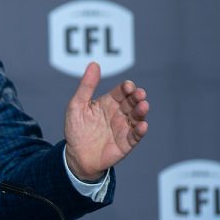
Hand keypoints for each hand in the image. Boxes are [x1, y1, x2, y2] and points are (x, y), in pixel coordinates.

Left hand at [64, 62, 148, 181]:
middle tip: (139, 94)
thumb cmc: (76, 129)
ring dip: (141, 111)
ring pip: (136, 117)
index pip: (120, 92)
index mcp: (108, 102)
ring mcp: (123, 128)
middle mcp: (118, 113)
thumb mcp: (77, 105)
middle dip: (136, 97)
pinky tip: (142, 125)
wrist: (76, 155)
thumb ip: (86, 86)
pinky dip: (140, 131)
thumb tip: (94, 64)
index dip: (126, 88)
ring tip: (143, 106)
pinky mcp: (126, 143)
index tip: (128, 85)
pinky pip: (135, 136)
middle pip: (131, 102)